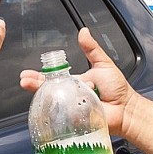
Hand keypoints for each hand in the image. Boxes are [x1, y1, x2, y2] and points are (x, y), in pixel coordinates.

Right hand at [20, 27, 136, 137]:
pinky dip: (60, 111)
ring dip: (45, 95)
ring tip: (34, 88)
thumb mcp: (103, 64)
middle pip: (47, 91)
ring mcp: (71, 109)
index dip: (38, 77)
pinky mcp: (75, 121)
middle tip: (25, 81)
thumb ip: (92, 49)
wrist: (127, 109)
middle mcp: (69, 96)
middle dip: (34, 86)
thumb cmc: (117, 89)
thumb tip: (83, 32)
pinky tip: (56, 104)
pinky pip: (64, 117)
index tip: (26, 74)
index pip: (52, 78)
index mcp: (73, 82)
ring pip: (53, 103)